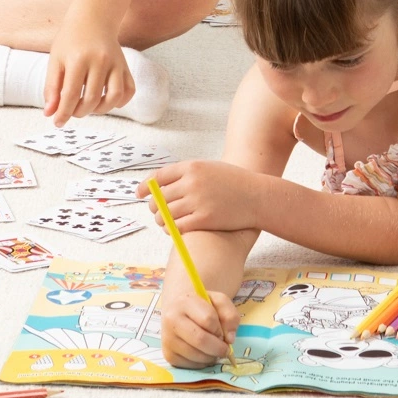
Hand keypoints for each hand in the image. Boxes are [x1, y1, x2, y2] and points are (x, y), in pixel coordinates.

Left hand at [44, 22, 132, 125]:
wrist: (93, 19)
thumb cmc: (70, 40)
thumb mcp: (55, 60)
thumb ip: (52, 88)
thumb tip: (50, 113)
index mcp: (79, 59)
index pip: (72, 94)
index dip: (64, 112)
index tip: (58, 122)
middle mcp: (100, 61)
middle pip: (92, 99)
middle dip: (80, 112)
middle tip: (72, 111)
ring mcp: (116, 63)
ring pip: (114, 97)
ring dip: (100, 110)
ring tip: (89, 107)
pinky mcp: (125, 66)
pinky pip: (129, 90)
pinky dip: (120, 102)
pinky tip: (107, 101)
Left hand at [142, 159, 263, 232]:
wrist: (257, 196)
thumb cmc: (233, 182)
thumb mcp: (209, 168)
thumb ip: (186, 175)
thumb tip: (158, 186)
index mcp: (192, 167)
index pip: (158, 177)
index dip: (145, 186)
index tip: (140, 193)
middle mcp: (192, 182)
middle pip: (158, 198)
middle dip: (154, 207)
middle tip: (157, 211)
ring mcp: (197, 201)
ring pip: (165, 215)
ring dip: (161, 220)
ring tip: (165, 222)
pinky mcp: (203, 219)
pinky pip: (177, 228)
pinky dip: (171, 231)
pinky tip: (174, 230)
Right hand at [159, 283, 239, 367]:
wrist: (177, 307)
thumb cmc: (200, 304)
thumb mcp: (218, 300)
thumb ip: (230, 315)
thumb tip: (230, 339)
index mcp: (184, 303)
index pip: (208, 319)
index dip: (219, 328)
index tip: (222, 331)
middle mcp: (172, 320)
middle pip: (201, 340)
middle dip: (218, 348)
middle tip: (226, 349)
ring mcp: (168, 339)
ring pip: (196, 355)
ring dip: (211, 357)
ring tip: (214, 350)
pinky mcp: (168, 354)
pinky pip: (190, 365)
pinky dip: (202, 363)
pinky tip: (203, 353)